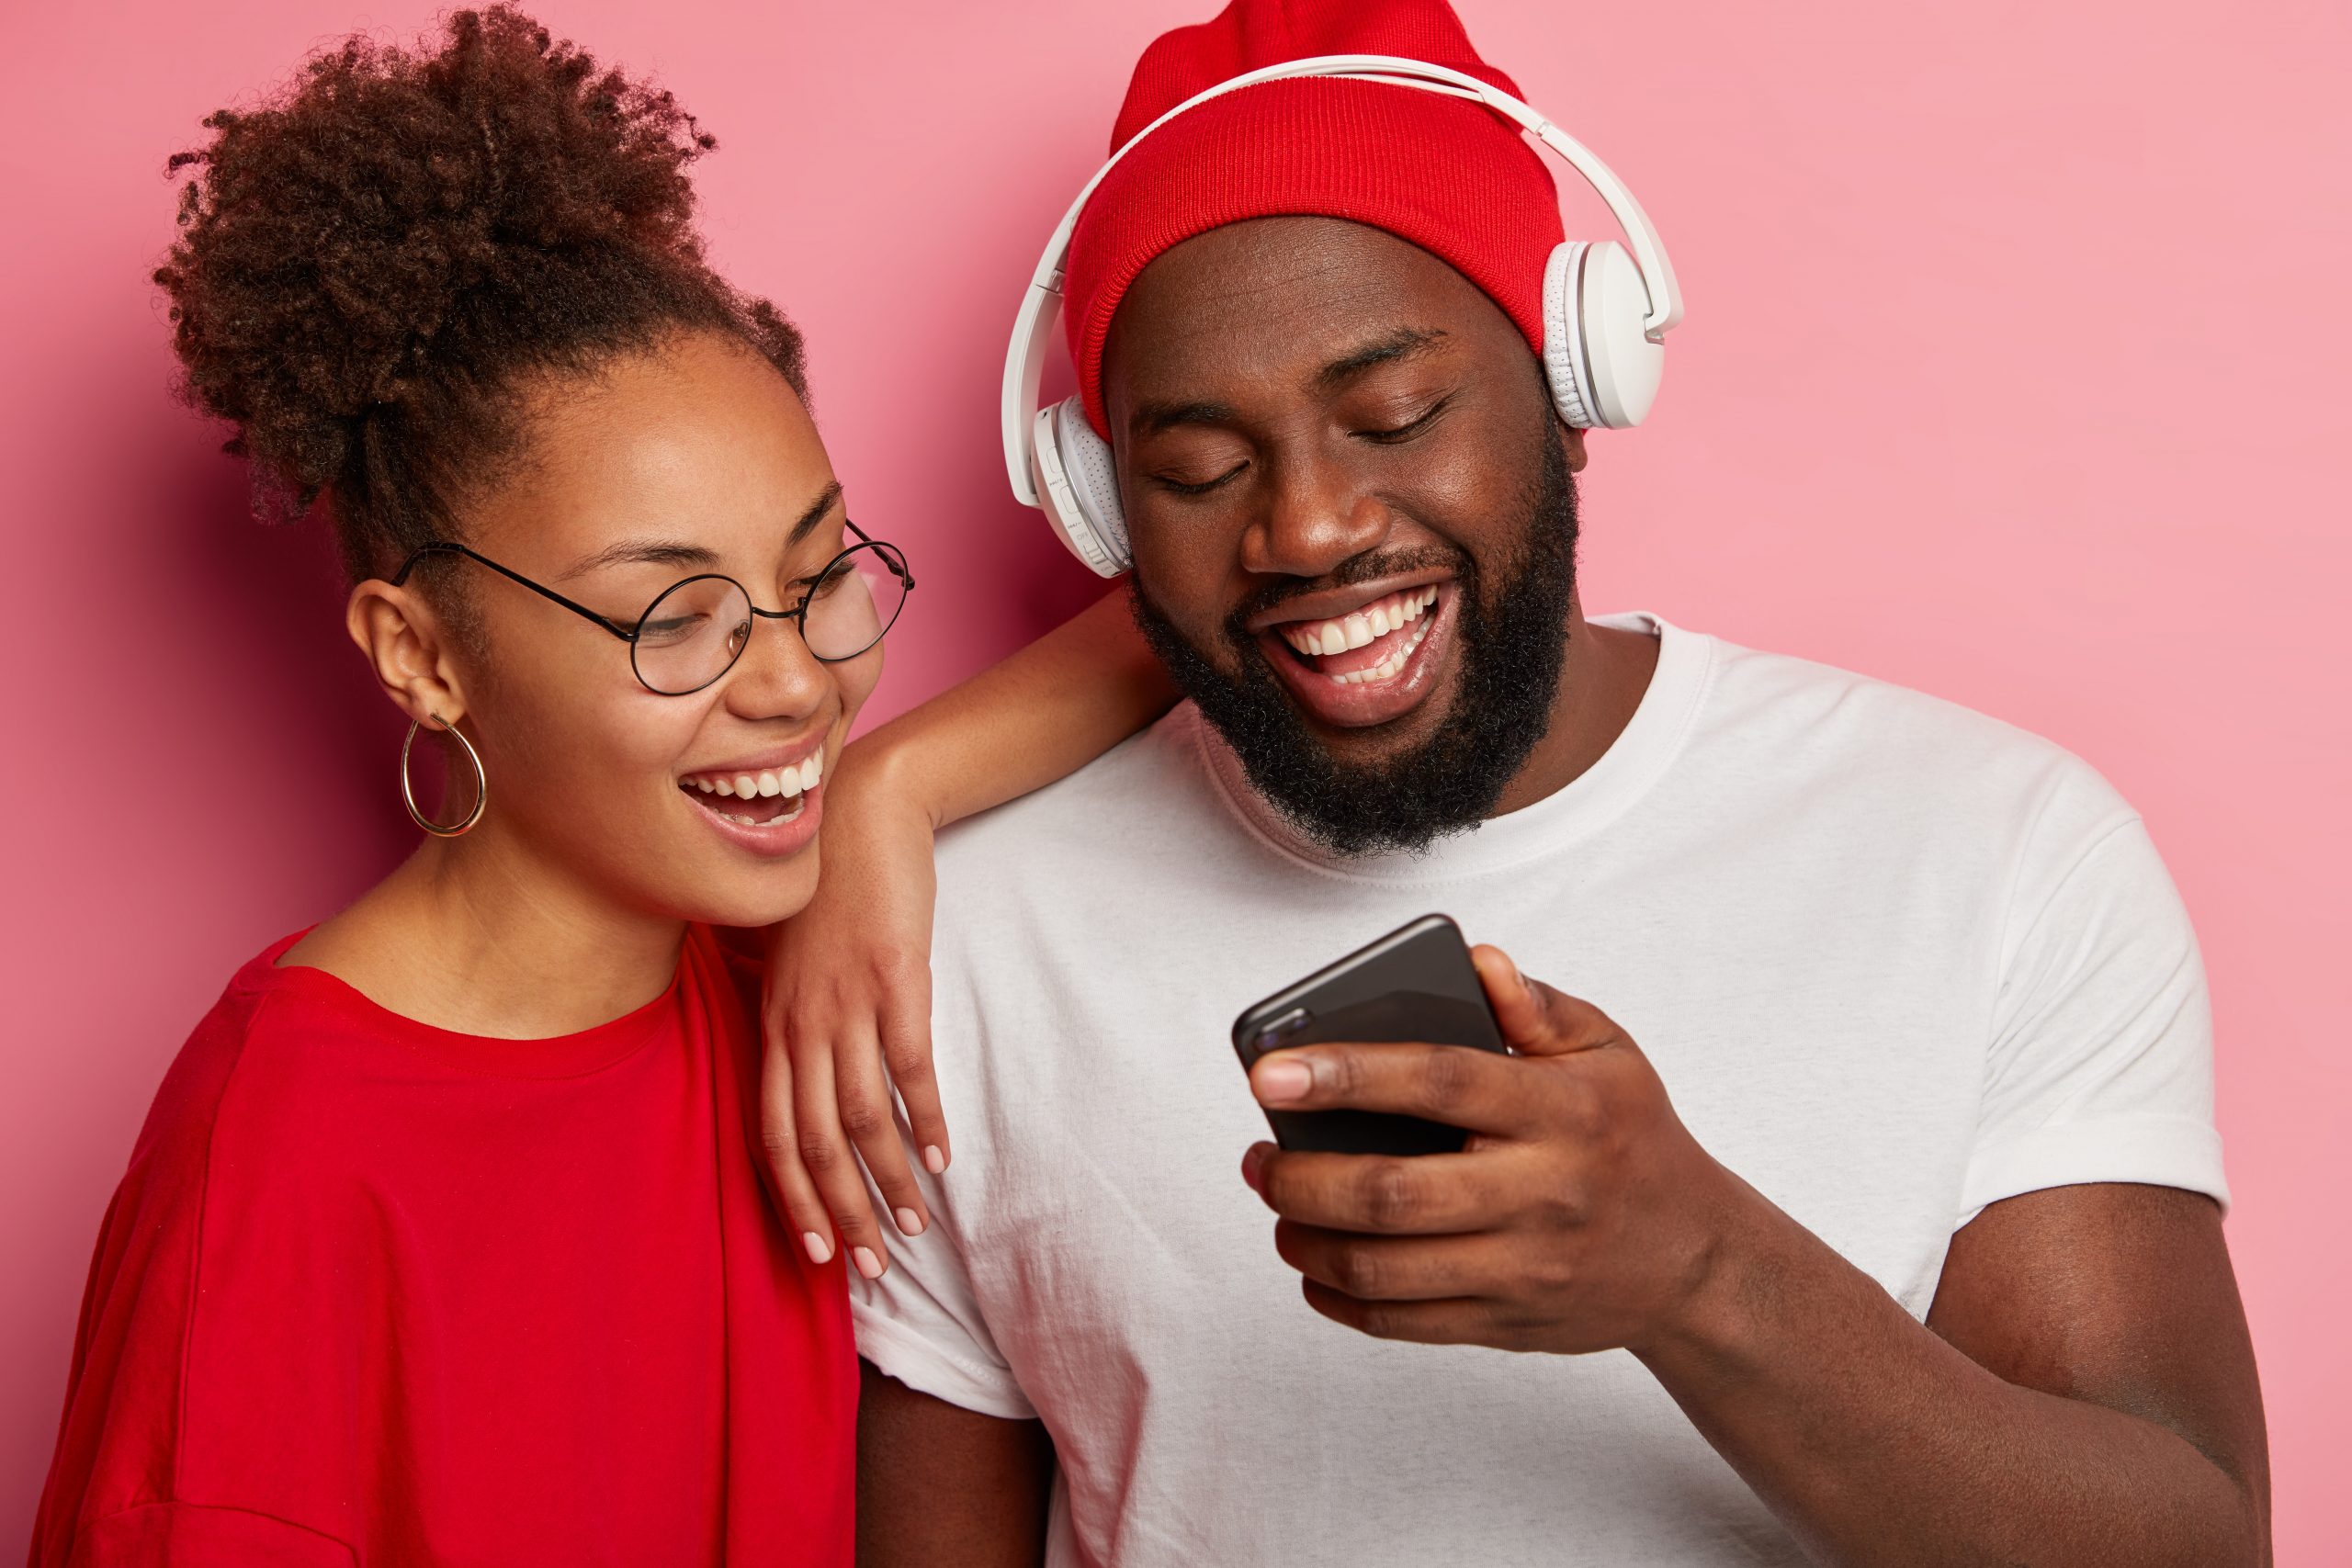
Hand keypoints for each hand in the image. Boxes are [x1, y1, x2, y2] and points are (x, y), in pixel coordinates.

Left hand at [761, 743, 951, 1279]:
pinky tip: (941, 1157)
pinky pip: (909, 1068)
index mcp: (772, 1023)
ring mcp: (847, 1003)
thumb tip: (800, 1074)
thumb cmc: (828, 885)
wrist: (862, 811)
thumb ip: (790, 1016)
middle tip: (872, 1266)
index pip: (770, 1134)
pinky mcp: (896, 980)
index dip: (793, 1200)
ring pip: (861, 1117)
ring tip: (917, 1225)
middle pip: (813, 1142)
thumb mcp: (788, 956)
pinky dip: (925, 1120)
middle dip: (842, 1212)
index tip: (818, 1253)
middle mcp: (801, 1022)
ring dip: (888, 1182)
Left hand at [1240, 945, 1758, 1354]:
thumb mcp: (1608, 1051)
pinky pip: (1401, 1322)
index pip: (1439, 1080)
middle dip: (1300, 1177)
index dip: (1346, 1073)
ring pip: (1384, 1267)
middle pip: (1392, 1191)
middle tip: (1258, 1156)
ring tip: (1279, 1206)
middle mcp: (1541, 1192)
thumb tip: (1478, 961)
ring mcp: (1523, 1267)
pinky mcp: (1507, 1322)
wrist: (1696, 1258)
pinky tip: (1315, 1264)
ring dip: (1306, 1238)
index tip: (1270, 1071)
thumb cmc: (1632, 1139)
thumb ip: (1536, 1005)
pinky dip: (1339, 1297)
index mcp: (1559, 1110)